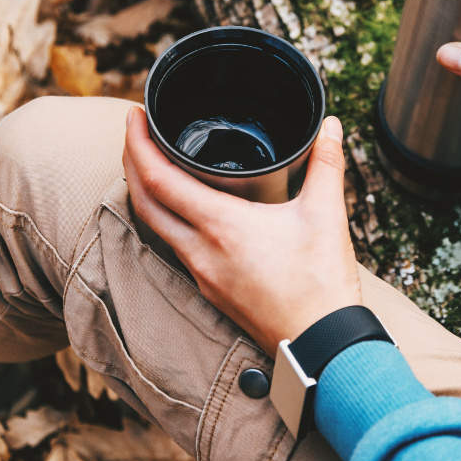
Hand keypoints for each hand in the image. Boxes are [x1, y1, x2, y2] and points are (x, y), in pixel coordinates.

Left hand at [122, 106, 361, 354]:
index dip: (137, 143)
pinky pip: (174, 246)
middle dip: (131, 161)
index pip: (158, 179)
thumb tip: (329, 125)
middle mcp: (200, 250)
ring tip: (155, 163)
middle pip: (143, 201)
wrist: (322, 344)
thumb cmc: (322, 282)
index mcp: (221, 226)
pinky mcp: (210, 290)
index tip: (136, 116)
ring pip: (155, 226)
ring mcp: (202, 274)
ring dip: (146, 192)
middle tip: (137, 131)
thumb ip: (326, 162)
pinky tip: (184, 208)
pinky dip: (166, 218)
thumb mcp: (326, 213)